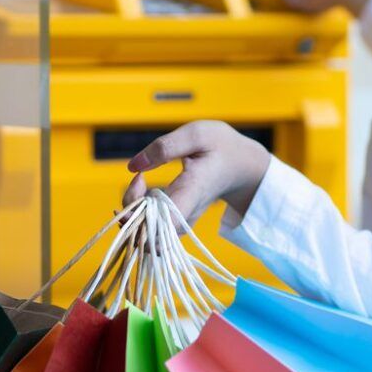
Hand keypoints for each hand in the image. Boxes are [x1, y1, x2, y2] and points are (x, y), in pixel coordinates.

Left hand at [121, 121, 271, 222]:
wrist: (242, 167)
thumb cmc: (222, 147)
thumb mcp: (197, 134)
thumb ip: (164, 147)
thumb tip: (133, 166)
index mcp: (192, 192)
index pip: (164, 224)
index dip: (140, 214)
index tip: (140, 180)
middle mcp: (185, 215)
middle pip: (149, 237)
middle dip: (129, 214)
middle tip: (137, 179)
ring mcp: (181, 223)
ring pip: (147, 237)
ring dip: (131, 215)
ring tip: (139, 183)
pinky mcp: (176, 223)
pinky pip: (151, 229)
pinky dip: (138, 213)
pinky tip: (142, 189)